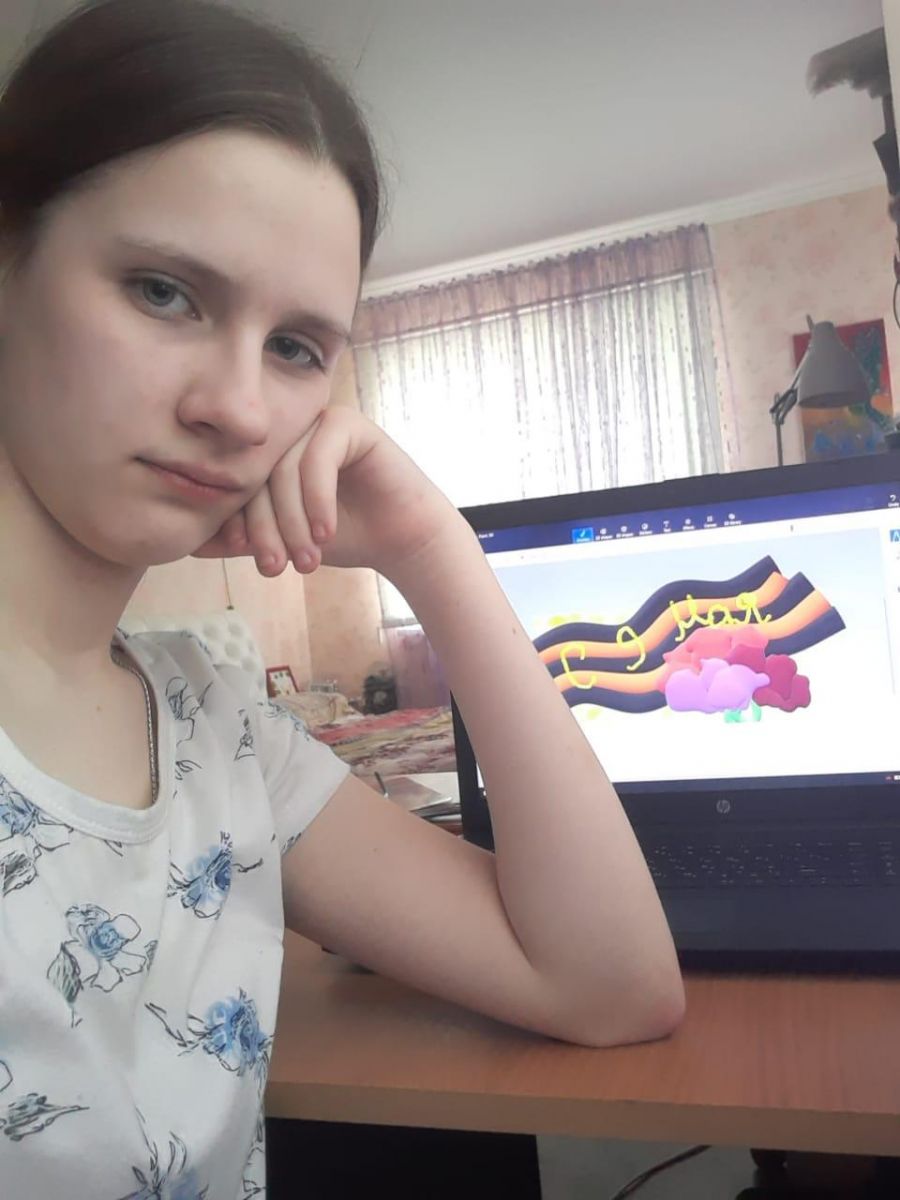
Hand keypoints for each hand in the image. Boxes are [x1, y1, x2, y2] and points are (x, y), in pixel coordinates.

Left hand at [191, 405, 460, 579]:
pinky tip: (327, 533)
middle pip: (256, 475)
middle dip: (265, 528)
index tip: (246, 557)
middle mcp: (289, 431)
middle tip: (274, 569)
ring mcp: (317, 422)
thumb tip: (190, 545)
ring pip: (285, 471)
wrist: (400, 538)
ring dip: (293, 522)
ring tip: (306, 560)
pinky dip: (318, 500)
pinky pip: (318, 459)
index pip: (235, 482)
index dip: (236, 521)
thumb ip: (243, 538)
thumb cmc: (344, 536)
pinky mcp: (348, 423)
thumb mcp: (284, 540)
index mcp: (267, 452)